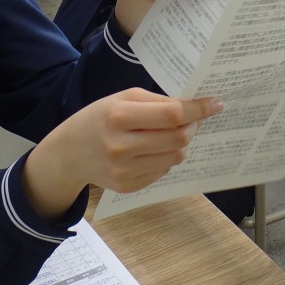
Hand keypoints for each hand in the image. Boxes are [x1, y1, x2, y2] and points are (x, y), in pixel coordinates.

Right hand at [24, 89, 223, 211]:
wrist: (69, 152)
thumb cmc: (99, 118)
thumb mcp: (122, 99)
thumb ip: (157, 102)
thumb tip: (192, 107)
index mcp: (119, 116)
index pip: (171, 114)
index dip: (198, 109)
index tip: (216, 104)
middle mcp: (121, 145)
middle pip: (178, 138)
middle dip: (192, 126)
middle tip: (192, 119)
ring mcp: (124, 169)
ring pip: (175, 156)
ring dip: (180, 143)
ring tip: (168, 134)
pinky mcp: (128, 185)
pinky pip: (163, 170)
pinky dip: (165, 158)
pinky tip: (151, 150)